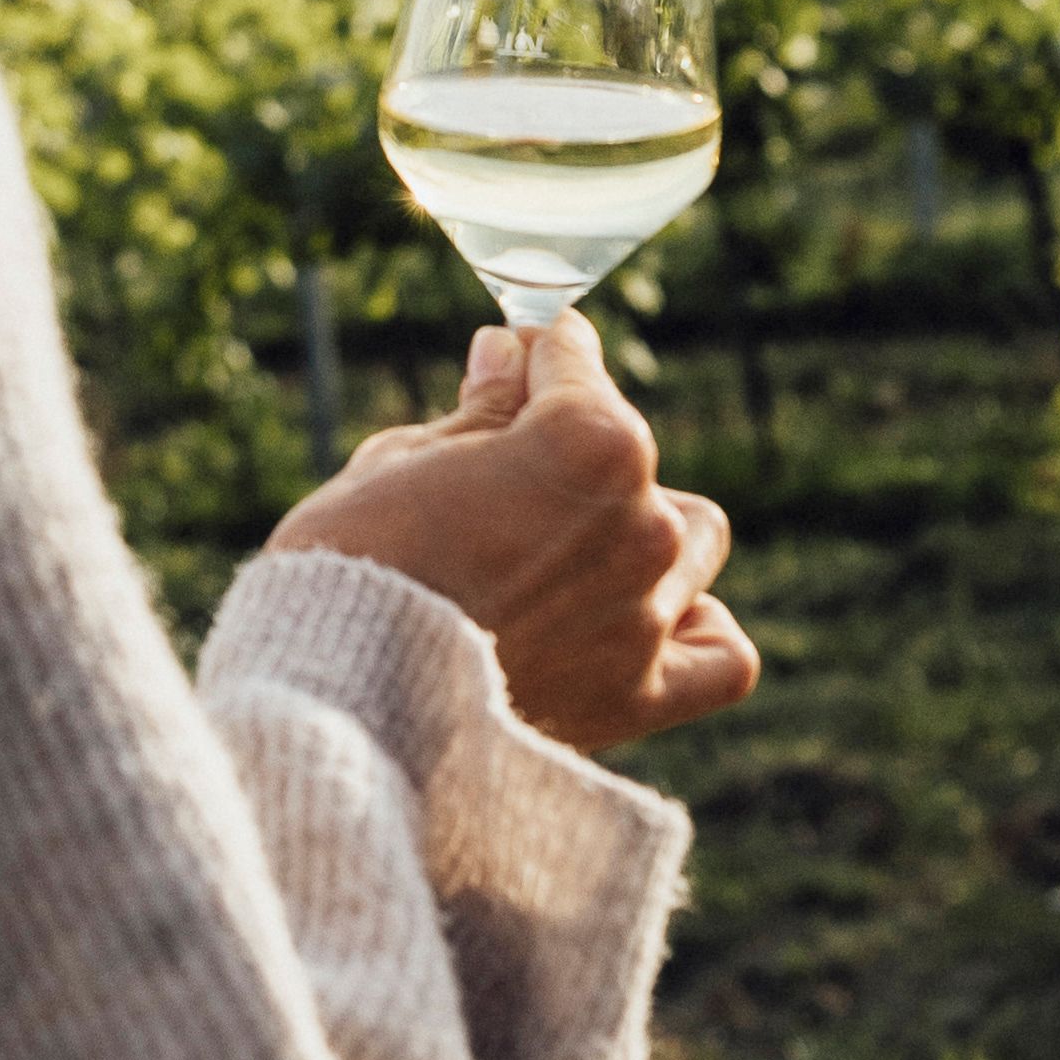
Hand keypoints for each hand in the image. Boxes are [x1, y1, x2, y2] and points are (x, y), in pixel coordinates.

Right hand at [261, 316, 758, 754]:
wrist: (338, 705)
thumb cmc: (355, 566)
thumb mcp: (401, 460)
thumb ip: (480, 412)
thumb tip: (508, 358)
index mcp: (591, 442)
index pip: (575, 362)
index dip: (532, 354)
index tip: (509, 358)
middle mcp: (642, 523)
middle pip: (627, 452)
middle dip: (569, 447)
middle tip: (501, 470)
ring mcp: (648, 613)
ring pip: (690, 538)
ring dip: (640, 528)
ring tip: (569, 550)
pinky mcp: (640, 697)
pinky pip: (721, 656)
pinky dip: (694, 630)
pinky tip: (648, 619)